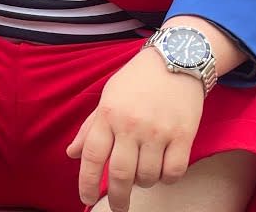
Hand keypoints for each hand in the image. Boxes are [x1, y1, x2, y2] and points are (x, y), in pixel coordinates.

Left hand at [66, 48, 203, 211]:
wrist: (177, 57)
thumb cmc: (138, 78)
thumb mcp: (108, 96)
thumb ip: (90, 127)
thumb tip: (72, 154)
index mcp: (109, 114)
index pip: (92, 156)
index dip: (86, 183)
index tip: (86, 198)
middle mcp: (131, 124)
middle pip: (120, 174)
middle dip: (117, 198)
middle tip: (119, 208)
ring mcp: (158, 130)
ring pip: (147, 176)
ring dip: (144, 183)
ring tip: (144, 175)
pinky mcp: (183, 134)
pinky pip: (173, 171)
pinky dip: (167, 178)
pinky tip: (163, 170)